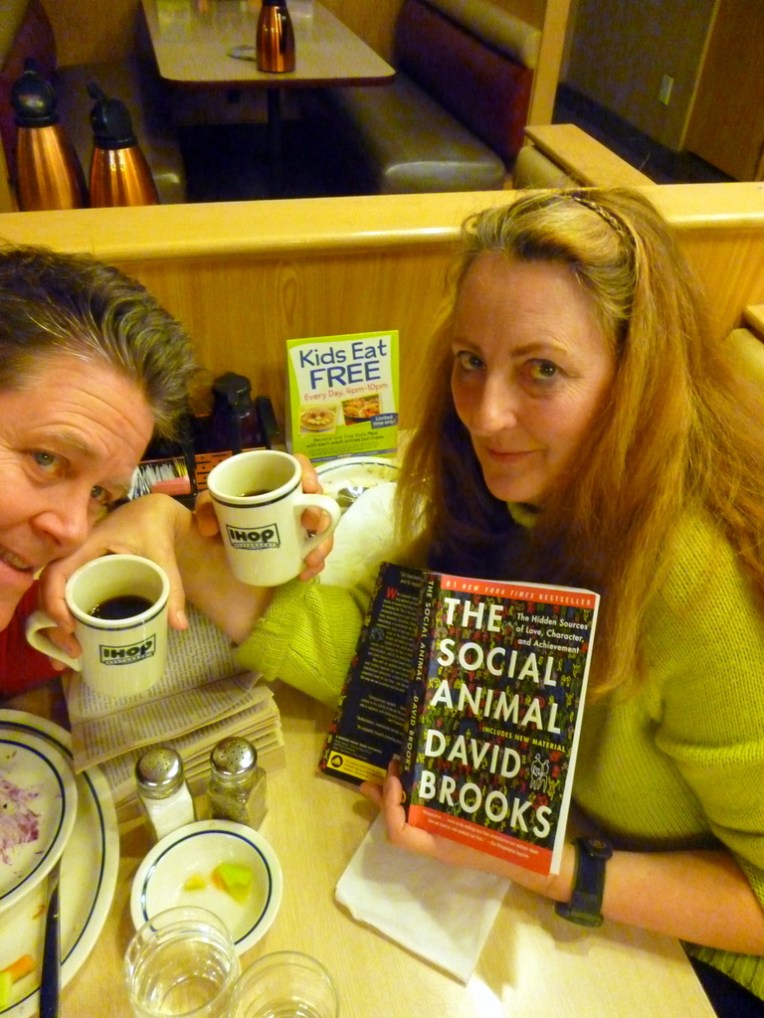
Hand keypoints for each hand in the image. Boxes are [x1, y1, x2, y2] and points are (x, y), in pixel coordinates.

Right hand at [38, 494, 192, 640]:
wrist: (153, 512)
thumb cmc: (152, 525)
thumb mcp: (162, 553)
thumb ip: (172, 585)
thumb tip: (180, 626)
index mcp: (85, 546)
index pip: (54, 574)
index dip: (54, 602)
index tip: (69, 627)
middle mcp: (73, 558)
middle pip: (48, 593)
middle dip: (53, 626)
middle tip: (74, 652)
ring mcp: (76, 567)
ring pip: (55, 599)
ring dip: (56, 628)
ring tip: (73, 656)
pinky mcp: (84, 576)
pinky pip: (67, 597)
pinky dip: (66, 620)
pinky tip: (74, 643)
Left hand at [195, 453, 334, 580]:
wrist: (219, 563)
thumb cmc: (219, 525)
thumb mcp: (208, 510)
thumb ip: (206, 509)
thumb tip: (211, 527)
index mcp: (273, 484)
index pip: (298, 468)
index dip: (309, 473)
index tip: (308, 487)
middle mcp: (291, 503)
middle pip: (317, 499)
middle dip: (320, 511)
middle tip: (309, 523)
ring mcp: (299, 528)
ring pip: (323, 530)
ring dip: (323, 542)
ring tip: (311, 557)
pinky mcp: (300, 551)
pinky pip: (316, 554)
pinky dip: (314, 564)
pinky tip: (305, 572)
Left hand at [361, 761, 556, 880]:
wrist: (530, 863)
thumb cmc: (505, 844)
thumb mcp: (480, 826)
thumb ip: (460, 808)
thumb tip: (431, 786)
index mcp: (437, 845)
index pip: (398, 832)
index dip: (389, 805)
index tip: (395, 775)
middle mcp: (434, 843)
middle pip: (397, 823)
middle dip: (386, 796)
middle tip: (391, 764)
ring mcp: (441, 837)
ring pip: (408, 817)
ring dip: (400, 794)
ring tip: (398, 767)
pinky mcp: (451, 829)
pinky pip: (425, 814)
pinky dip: (419, 796)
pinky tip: (425, 777)